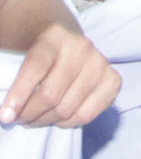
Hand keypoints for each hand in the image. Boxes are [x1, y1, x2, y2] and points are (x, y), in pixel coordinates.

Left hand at [1, 23, 120, 127]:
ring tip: (34, 119)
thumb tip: (6, 110)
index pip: (36, 67)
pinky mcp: (112, 80)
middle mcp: (81, 47)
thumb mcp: (24, 52)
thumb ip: (13, 73)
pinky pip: (86, 115)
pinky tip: (57, 118)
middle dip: (29, 114)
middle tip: (19, 119)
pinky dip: (67, 123)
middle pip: (51, 94)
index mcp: (55, 35)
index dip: (19, 95)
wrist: (66, 39)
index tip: (5, 116)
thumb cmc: (39, 52)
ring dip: (45, 121)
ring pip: (67, 108)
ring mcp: (100, 63)